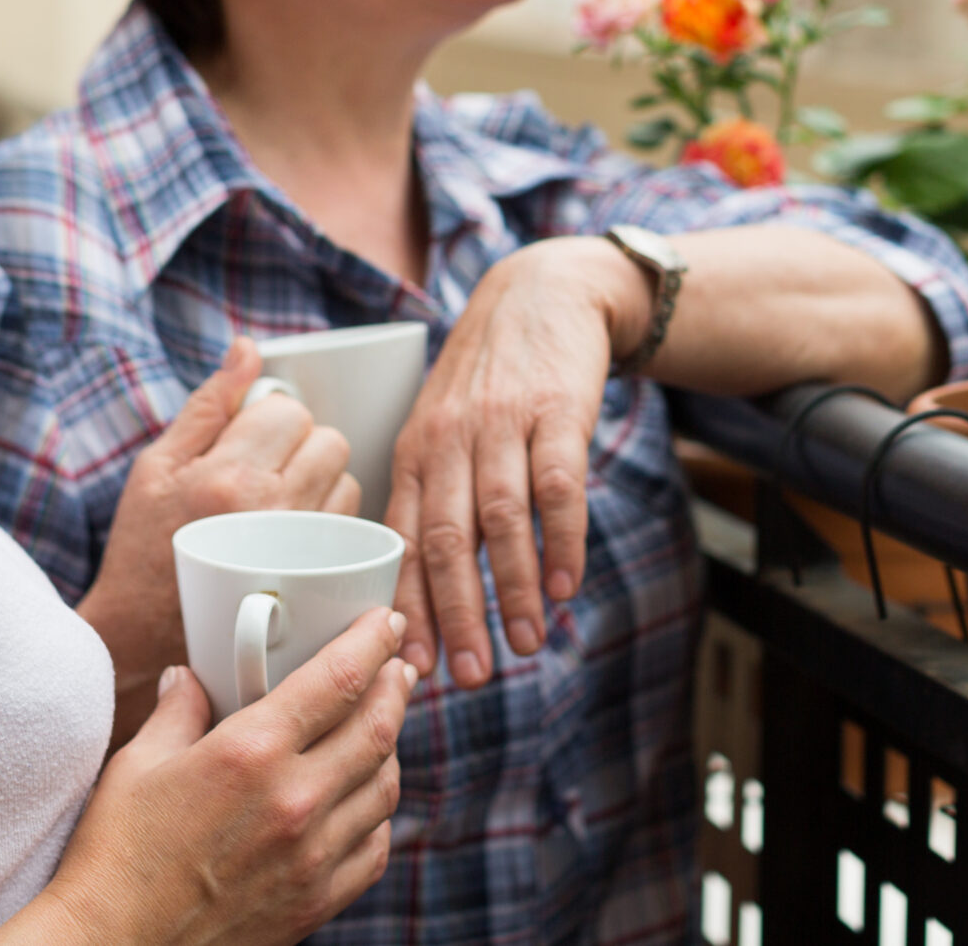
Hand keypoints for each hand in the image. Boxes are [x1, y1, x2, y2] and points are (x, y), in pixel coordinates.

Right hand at [2, 607, 415, 945]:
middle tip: (398, 665)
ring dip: (391, 748)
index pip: (340, 678)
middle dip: (396, 686)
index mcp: (252, 752)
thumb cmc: (116, 854)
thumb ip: (178, 710)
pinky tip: (366, 800)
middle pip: (378, 727)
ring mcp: (313, 856)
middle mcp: (295, 801)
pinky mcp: (316, 902)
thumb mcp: (138, 764)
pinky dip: (380, 815)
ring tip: (382, 727)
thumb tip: (191, 676)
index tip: (386, 620)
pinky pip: (376, 848)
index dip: (374, 640)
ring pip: (385, 787)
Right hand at [78, 338, 357, 727]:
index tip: (250, 442)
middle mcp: (269, 512)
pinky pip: (354, 527)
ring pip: (348, 482)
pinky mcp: (318, 583)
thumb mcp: (156, 466)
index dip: (273, 419)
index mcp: (226, 476)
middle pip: (330, 441)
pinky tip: (298, 537)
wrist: (140, 640)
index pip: (290, 411)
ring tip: (278, 509)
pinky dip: (334, 522)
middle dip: (304, 446)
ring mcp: (300, 551)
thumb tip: (250, 349)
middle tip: (267, 472)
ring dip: (323, 483)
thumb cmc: (143, 548)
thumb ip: (209, 403)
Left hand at [382, 238, 650, 686]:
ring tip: (527, 643)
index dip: (407, 605)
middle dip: (455, 613)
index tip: (414, 665)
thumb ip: (434, 495)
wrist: (543, 292)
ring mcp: (504, 422)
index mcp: (414, 450)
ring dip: (512, 588)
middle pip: (444, 536)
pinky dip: (561, 539)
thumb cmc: (489, 380)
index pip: (401, 539)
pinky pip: (558, 485)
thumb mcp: (442, 426)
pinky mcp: (558, 409)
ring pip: (499, 517)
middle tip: (469, 675)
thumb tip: (424, 593)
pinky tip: (566, 584)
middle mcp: (450, 437)